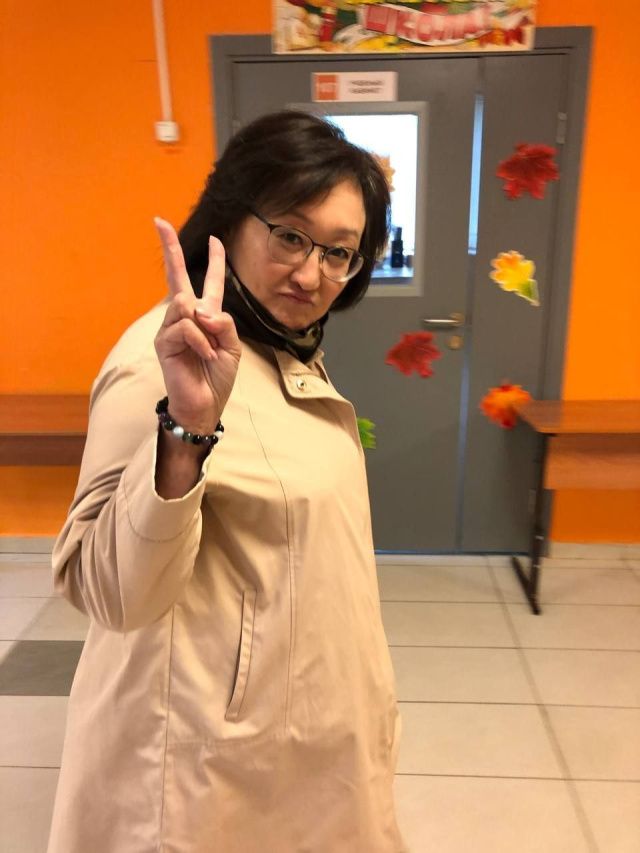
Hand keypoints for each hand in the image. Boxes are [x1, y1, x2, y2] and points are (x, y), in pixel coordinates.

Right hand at [153, 218, 241, 434]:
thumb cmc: (217, 378)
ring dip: (205, 329)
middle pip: (176, 277)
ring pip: (186, 305)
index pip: (209, 283)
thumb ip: (225, 324)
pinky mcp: (163, 342)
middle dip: (170, 248)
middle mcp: (185, 318)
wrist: (204, 405)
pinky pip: (185, 328)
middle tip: (159, 221)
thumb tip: (202, 310)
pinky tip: (203, 357)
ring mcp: (171, 328)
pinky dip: (200, 342)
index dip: (214, 261)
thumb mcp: (232, 347)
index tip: (215, 238)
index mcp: (206, 317)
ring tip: (209, 350)